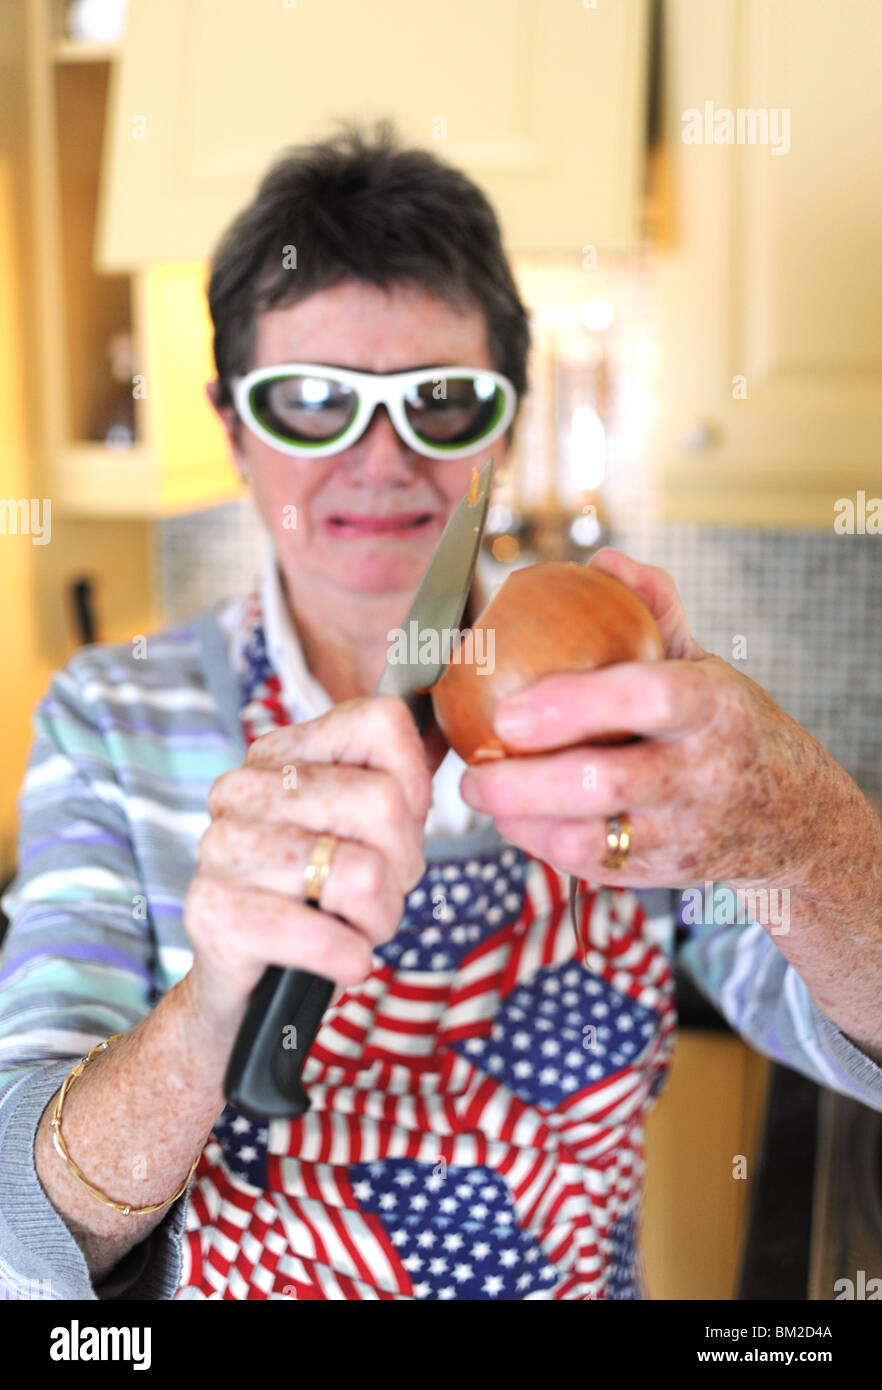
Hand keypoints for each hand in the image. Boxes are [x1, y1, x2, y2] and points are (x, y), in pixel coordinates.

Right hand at [184, 696, 435, 1029]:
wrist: (250, 992)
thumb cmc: (318, 903)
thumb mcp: (364, 834)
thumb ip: (398, 784)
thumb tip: (444, 738)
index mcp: (280, 753)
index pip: (382, 722)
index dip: (416, 785)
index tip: (398, 832)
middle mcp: (242, 787)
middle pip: (382, 802)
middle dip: (402, 866)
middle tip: (376, 895)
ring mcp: (221, 847)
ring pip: (361, 873)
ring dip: (378, 919)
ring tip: (352, 927)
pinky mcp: (215, 912)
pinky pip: (322, 935)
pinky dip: (349, 959)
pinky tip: (339, 961)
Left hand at [458, 547, 847, 897]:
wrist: (793, 818)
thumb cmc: (729, 727)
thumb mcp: (706, 666)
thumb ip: (655, 610)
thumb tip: (603, 561)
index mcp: (714, 707)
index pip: (649, 697)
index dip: (574, 705)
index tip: (509, 710)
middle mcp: (703, 774)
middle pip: (605, 783)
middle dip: (524, 782)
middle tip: (473, 771)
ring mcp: (685, 832)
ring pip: (590, 841)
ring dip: (522, 822)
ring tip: (484, 796)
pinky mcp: (664, 874)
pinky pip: (591, 868)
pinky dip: (542, 846)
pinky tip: (516, 820)